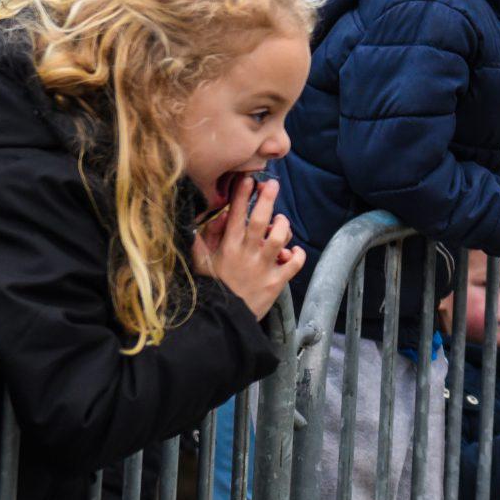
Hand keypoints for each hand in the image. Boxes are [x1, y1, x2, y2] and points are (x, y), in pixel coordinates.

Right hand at [192, 176, 303, 320]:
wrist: (223, 320)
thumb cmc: (213, 287)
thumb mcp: (202, 262)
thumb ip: (206, 238)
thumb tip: (216, 216)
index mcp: (227, 248)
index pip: (234, 215)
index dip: (241, 195)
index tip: (247, 180)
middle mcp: (246, 254)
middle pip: (260, 220)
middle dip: (266, 199)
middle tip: (272, 184)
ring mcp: (263, 267)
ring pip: (279, 238)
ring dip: (283, 226)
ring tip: (281, 222)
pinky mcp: (276, 281)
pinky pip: (294, 263)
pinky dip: (298, 254)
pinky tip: (293, 251)